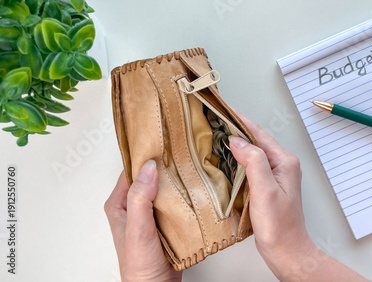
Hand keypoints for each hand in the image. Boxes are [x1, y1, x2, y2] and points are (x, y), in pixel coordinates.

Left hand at [104, 161, 182, 281]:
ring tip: (190, 169)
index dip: (146, 157)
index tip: (162, 145)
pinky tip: (194, 190)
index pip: (132, 170)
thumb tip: (148, 169)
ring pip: (165, 188)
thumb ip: (139, 199)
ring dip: (177, 182)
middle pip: (150, 177)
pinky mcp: (166, 222)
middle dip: (165, 167)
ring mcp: (151, 214)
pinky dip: (185, 196)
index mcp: (120, 204)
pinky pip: (176, 202)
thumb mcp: (137, 229)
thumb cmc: (139, 267)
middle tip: (181, 154)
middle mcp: (134, 207)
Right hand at [230, 110, 367, 281]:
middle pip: (255, 140)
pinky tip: (224, 161)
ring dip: (235, 144)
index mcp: (284, 161)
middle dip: (235, 129)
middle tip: (214, 120)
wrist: (286, 250)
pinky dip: (236, 160)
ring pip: (251, 153)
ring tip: (215, 136)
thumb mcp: (266, 190)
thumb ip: (254, 161)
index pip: (258, 133)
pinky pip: (249, 166)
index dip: (239, 120)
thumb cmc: (280, 226)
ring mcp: (274, 176)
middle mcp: (281, 165)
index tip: (222, 109)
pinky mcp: (266, 186)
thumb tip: (238, 141)